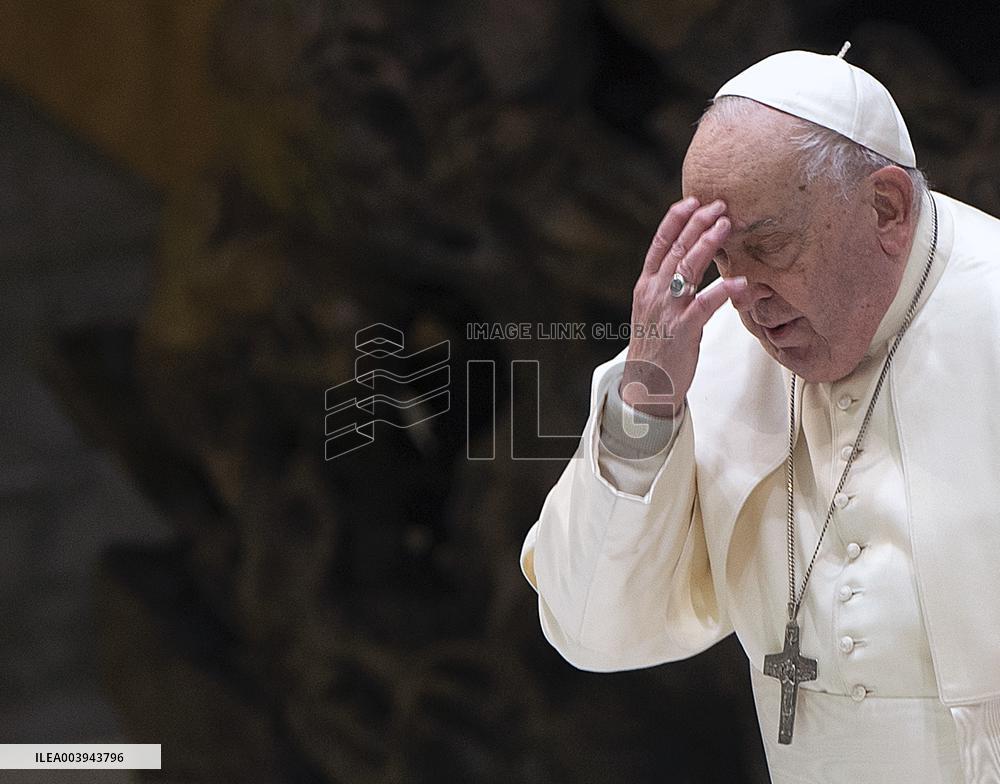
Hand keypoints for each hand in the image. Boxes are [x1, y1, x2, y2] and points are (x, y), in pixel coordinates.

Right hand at [620, 197, 745, 417]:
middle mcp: (653, 293)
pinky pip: (704, 307)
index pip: (659, 244)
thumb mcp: (655, 310)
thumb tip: (691, 263)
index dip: (675, 219)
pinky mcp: (681, 331)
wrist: (646, 385)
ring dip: (707, 245)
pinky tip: (741, 282)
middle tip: (720, 205)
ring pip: (686, 270)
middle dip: (697, 223)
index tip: (693, 199)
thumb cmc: (657, 346)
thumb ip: (669, 286)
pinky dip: (723, 292)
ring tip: (727, 226)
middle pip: (675, 250)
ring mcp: (666, 311)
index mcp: (645, 286)